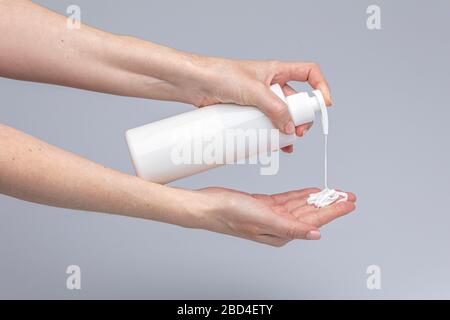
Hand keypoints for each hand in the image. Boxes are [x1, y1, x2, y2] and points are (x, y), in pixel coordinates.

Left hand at [175, 57, 331, 152]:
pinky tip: (272, 146)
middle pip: (297, 101)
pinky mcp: (248, 112)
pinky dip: (271, 135)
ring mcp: (259, 100)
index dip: (320, 87)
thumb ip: (274, 108)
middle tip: (298, 132)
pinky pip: (265, 124)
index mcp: (277, 71)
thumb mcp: (253, 91)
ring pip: (281, 115)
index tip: (324, 105)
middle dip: (302, 118)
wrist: (195, 84)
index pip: (309, 73)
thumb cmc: (220, 75)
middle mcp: (271, 85)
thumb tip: (289, 126)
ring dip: (287, 130)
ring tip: (286, 144)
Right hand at [193, 187, 355, 246]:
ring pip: (301, 206)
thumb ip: (291, 228)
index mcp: (282, 232)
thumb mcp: (264, 219)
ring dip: (318, 199)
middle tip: (347, 196)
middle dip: (330, 204)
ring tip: (334, 193)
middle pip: (311, 213)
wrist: (210, 205)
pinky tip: (310, 192)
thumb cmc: (231, 214)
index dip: (333, 211)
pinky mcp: (265, 205)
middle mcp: (279, 225)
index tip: (349, 203)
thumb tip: (315, 235)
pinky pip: (289, 200)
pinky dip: (301, 195)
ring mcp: (272, 215)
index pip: (314, 220)